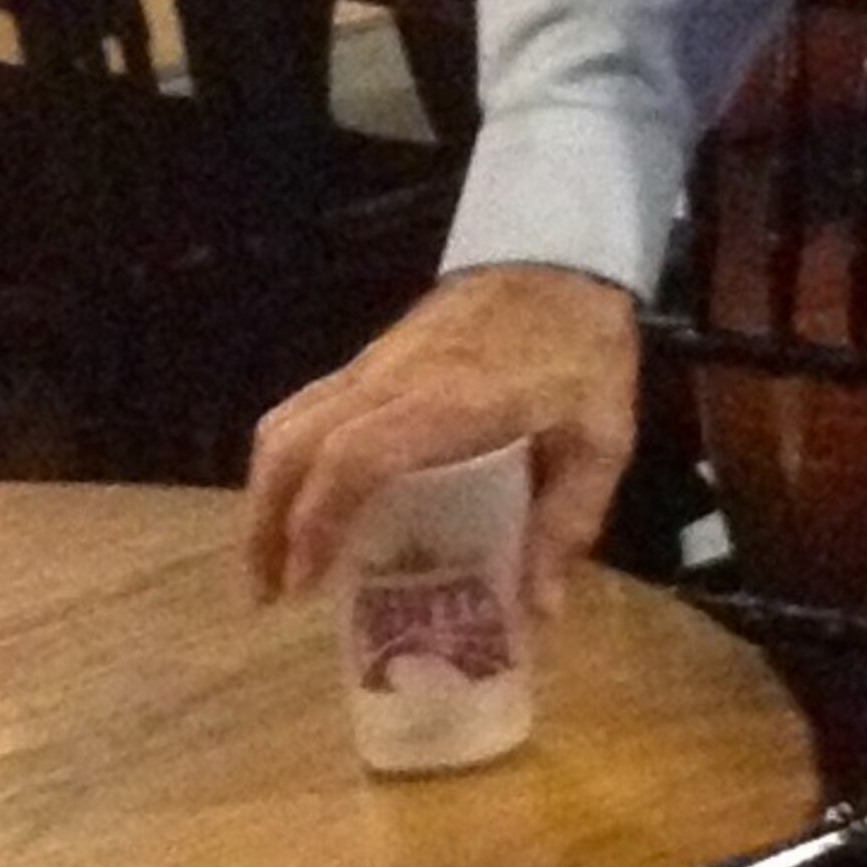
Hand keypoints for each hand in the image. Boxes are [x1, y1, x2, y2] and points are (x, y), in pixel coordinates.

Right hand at [244, 263, 641, 613]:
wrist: (565, 255)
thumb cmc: (581, 349)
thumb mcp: (599, 437)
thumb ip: (568, 520)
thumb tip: (539, 611)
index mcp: (445, 403)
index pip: (352, 458)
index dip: (317, 523)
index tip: (305, 586)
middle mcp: (390, 380)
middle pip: (292, 442)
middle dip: (266, 522)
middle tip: (271, 594)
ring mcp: (373, 363)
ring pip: (288, 421)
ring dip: (267, 492)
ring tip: (277, 561)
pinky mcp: (372, 357)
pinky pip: (308, 407)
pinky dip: (291, 461)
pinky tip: (312, 504)